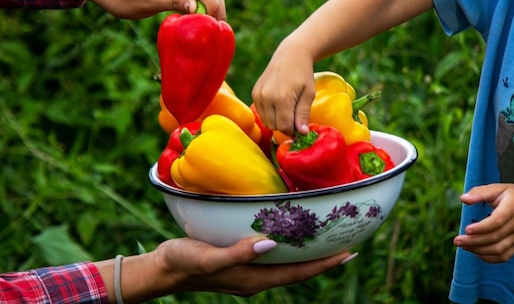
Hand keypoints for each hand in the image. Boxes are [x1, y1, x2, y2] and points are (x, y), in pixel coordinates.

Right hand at [157, 237, 353, 295]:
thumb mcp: (208, 257)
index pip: (298, 273)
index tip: (349, 253)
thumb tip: (270, 244)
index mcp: (254, 279)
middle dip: (324, 259)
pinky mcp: (241, 261)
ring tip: (328, 239)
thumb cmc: (183, 262)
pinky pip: (274, 257)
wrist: (164, 269)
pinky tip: (291, 234)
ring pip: (288, 264)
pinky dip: (289, 247)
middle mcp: (257, 278)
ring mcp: (250, 271)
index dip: (325, 265)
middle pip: (299, 270)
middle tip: (348, 243)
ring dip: (309, 254)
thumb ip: (238, 253)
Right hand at [251, 41, 315, 135]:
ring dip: (277, 121)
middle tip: (295, 116)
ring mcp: (258, 95)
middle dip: (285, 126)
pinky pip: (261, 113)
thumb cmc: (303, 74)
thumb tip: (302, 133)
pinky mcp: (254, 93)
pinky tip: (278, 104)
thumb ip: (303, 114)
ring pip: (266, 122)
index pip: (284, 127)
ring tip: (287, 109)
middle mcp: (266, 97)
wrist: (290, 54)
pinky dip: (270, 114)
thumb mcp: (309, 94)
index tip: (299, 126)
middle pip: (274, 126)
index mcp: (282, 98)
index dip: (293, 130)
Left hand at [453, 183, 513, 262]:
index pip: (497, 221)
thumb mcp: (498, 188)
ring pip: (499, 250)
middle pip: (496, 238)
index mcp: (513, 208)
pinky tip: (475, 252)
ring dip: (479, 250)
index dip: (481, 228)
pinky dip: (489, 258)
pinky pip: (504, 256)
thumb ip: (480, 192)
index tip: (466, 229)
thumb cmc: (513, 195)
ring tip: (463, 246)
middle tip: (457, 240)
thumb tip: (463, 199)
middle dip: (474, 241)